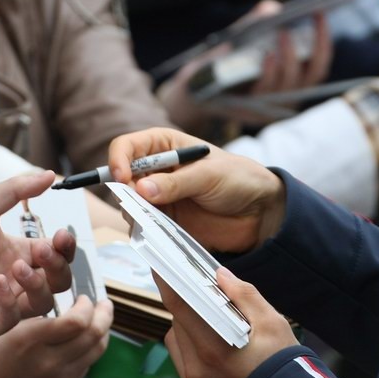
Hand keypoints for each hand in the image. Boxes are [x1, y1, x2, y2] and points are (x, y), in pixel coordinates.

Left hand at [0, 170, 75, 336]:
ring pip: (44, 303)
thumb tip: (51, 174)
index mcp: (17, 251)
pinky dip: (11, 300)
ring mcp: (4, 302)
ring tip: (15, 267)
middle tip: (42, 251)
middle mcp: (15, 278)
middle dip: (58, 266)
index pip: (55, 254)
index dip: (63, 247)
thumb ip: (17, 189)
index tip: (61, 235)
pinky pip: (14, 318)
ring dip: (38, 283)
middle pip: (58, 280)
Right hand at [0, 296, 113, 377]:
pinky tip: (81, 344)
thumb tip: (76, 307)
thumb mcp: (12, 332)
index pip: (77, 321)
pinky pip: (86, 367)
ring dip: (101, 332)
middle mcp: (49, 363)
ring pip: (96, 351)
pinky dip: (88, 351)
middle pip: (95, 335)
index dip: (88, 305)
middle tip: (104, 305)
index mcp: (30, 341)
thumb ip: (44, 320)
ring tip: (98, 321)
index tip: (84, 298)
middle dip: (104, 314)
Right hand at [107, 129, 285, 253]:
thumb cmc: (238, 179)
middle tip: (138, 205)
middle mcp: (155, 170)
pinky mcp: (164, 221)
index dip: (119, 159)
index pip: (127, 146)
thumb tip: (142, 189)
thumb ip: (176, 182)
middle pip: (121, 177)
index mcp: (164, 145)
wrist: (259, 212)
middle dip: (124, 191)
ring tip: (154, 219)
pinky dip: (144, 230)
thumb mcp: (209, 175)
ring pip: (128, 204)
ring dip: (134, 213)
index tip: (122, 177)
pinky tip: (158, 232)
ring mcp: (158, 197)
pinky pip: (143, 226)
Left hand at [159, 3, 332, 131]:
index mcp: (292, 80)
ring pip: (288, 85)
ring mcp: (269, 106)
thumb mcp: (245, 39)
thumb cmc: (226, 62)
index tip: (321, 13)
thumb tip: (273, 8)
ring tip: (284, 33)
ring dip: (289, 58)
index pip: (318, 63)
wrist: (195, 88)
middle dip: (315, 48)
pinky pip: (264, 93)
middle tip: (311, 19)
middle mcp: (286, 96)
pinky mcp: (249, 111)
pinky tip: (267, 55)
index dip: (324, 40)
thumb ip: (259, 23)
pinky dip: (269, 73)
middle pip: (311, 76)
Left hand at [160, 267, 297, 377]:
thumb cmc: (282, 364)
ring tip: (212, 322)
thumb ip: (244, 295)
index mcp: (213, 350)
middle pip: (177, 323)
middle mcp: (197, 370)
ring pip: (176, 341)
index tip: (161, 266)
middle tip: (206, 296)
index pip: (180, 308)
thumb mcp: (272, 323)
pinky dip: (191, 346)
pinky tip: (212, 344)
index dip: (168, 283)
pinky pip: (182, 359)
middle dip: (189, 305)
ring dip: (187, 326)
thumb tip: (220, 275)